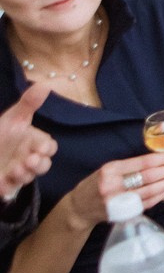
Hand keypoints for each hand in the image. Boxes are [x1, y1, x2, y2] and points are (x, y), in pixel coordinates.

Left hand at [0, 84, 54, 198]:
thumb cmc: (1, 134)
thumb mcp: (13, 118)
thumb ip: (29, 103)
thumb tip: (46, 83)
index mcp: (34, 143)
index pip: (49, 147)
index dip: (47, 148)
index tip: (42, 147)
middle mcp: (29, 158)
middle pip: (44, 165)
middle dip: (39, 164)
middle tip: (31, 160)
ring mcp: (18, 172)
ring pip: (28, 177)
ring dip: (25, 174)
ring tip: (16, 169)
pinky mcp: (5, 184)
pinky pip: (10, 189)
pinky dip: (9, 186)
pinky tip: (4, 180)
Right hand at [64, 152, 163, 229]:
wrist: (79, 208)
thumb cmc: (96, 184)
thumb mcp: (108, 169)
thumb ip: (130, 165)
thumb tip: (159, 158)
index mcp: (110, 170)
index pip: (142, 163)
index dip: (163, 159)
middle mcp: (113, 185)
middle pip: (148, 176)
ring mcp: (118, 201)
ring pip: (150, 191)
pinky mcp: (122, 213)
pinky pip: (147, 203)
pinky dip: (160, 195)